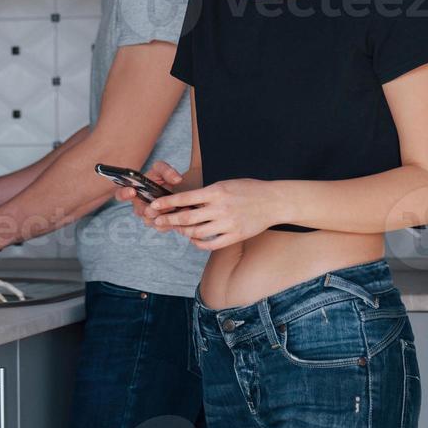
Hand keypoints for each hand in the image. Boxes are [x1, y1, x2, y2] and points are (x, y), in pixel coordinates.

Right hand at [112, 161, 184, 221]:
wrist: (176, 190)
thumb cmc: (162, 178)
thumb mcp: (162, 170)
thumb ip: (166, 170)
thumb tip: (176, 179)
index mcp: (133, 191)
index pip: (121, 194)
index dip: (124, 194)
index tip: (132, 191)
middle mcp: (139, 205)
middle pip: (138, 211)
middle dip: (145, 209)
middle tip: (153, 205)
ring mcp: (148, 216)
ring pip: (149, 221)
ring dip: (158, 216)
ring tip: (170, 209)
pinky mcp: (159, 224)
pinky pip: (160, 227)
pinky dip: (168, 223)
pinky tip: (175, 217)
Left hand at [139, 179, 275, 249]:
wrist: (273, 201)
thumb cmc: (248, 189)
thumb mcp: (225, 184)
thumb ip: (206, 193)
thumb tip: (185, 202)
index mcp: (216, 192)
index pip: (185, 198)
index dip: (167, 203)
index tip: (154, 205)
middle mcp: (220, 208)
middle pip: (187, 218)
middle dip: (169, 220)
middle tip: (157, 221)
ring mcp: (228, 224)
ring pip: (197, 232)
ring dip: (183, 232)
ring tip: (178, 229)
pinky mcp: (235, 236)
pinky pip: (211, 244)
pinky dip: (199, 243)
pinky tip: (194, 239)